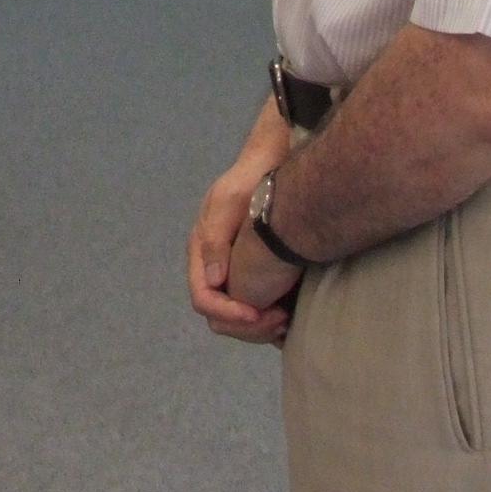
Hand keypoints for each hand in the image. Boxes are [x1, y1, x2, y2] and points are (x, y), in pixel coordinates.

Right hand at [189, 135, 293, 345]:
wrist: (273, 163)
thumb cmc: (249, 180)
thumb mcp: (228, 203)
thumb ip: (216, 240)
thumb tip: (212, 280)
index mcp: (201, 253)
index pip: (203, 298)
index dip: (227, 313)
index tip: (256, 314)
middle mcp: (213, 268)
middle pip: (218, 317)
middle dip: (247, 326)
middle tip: (280, 321)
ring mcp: (233, 273)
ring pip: (236, 319)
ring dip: (259, 328)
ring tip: (286, 321)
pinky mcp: (252, 274)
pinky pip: (253, 309)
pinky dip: (267, 320)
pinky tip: (288, 315)